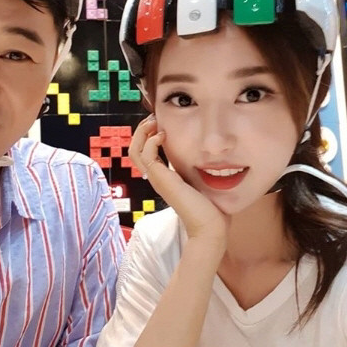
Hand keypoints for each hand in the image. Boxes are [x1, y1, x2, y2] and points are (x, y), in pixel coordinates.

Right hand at [129, 115, 227, 254]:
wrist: (210, 228)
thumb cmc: (211, 208)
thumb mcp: (203, 180)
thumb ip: (200, 168)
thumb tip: (212, 155)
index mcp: (164, 177)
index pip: (145, 153)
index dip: (148, 135)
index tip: (161, 123)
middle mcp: (157, 177)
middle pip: (134, 150)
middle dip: (141, 130)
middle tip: (153, 118)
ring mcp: (156, 179)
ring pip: (134, 151)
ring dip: (142, 133)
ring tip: (153, 122)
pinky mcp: (161, 180)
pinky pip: (146, 155)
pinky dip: (150, 141)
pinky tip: (163, 136)